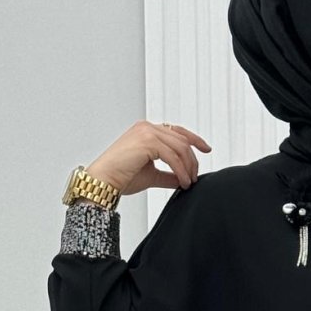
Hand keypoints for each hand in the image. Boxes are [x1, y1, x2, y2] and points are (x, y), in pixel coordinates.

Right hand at [85, 121, 211, 196]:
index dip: (194, 139)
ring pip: (180, 147)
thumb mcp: (152, 175)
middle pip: (182, 140)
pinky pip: (173, 156)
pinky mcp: (147, 142)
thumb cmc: (121, 177)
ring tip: (189, 182)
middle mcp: (147, 127)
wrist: (104, 181)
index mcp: (146, 130)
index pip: (177, 131)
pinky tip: (183, 182)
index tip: (206, 149)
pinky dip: (181, 170)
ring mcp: (147, 132)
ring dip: (188, 167)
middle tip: (194, 177)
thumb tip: (183, 179)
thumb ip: (168, 174)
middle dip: (192, 160)